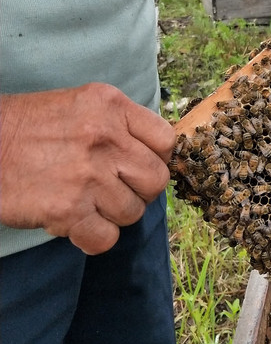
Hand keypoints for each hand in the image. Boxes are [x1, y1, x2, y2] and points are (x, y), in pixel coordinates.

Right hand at [0, 83, 174, 254]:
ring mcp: (87, 176)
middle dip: (140, 191)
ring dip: (115, 214)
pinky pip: (106, 238)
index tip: (138, 165)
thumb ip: (122, 124)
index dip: (156, 158)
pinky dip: (95, 237)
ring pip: (133, 212)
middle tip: (116, 190)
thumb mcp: (83, 105)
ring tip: (90, 203)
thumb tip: (156, 153)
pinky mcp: (67, 210)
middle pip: (156, 180)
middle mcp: (104, 138)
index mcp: (111, 107)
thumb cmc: (31, 126)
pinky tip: (78, 224)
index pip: (166, 141)